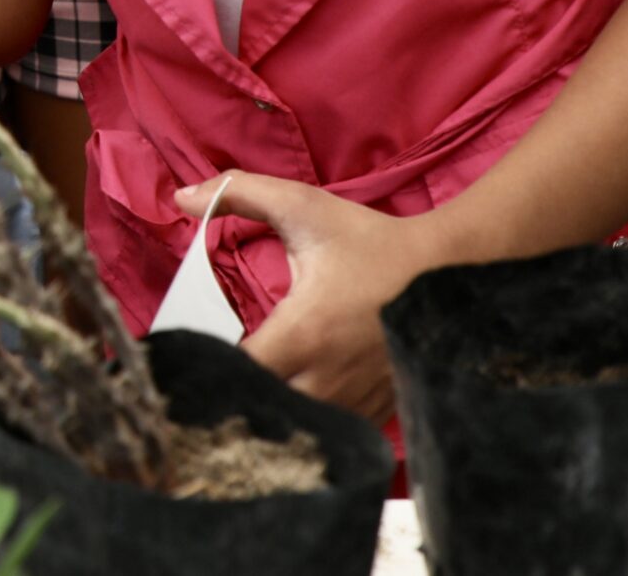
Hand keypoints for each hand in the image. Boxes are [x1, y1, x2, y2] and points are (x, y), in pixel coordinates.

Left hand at [176, 173, 447, 423]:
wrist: (447, 269)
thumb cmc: (370, 241)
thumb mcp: (304, 207)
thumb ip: (238, 195)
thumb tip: (180, 198)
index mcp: (302, 333)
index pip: (236, 373)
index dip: (207, 367)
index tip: (192, 353)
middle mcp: (327, 378)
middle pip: (260, 410)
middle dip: (234, 394)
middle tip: (216, 373)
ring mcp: (354, 401)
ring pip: (295, 428)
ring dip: (270, 410)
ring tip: (250, 389)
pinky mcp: (374, 411)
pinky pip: (329, 432)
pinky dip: (307, 422)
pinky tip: (293, 398)